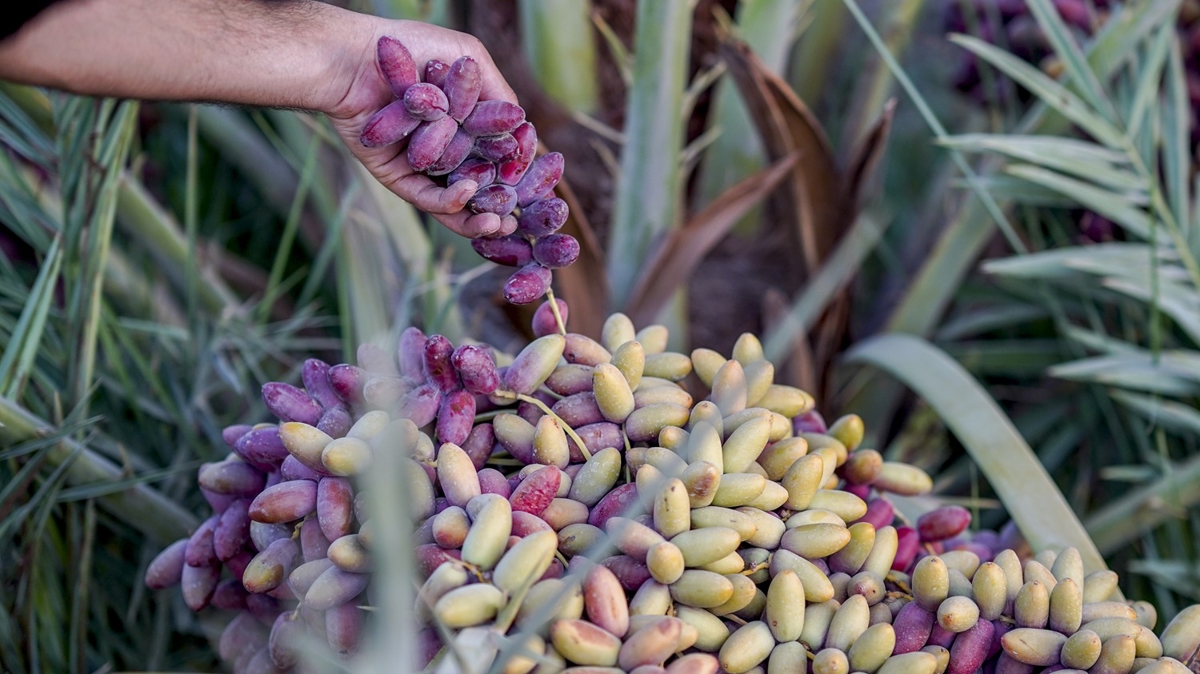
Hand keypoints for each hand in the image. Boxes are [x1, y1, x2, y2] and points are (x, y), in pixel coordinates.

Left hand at [322, 19, 518, 238]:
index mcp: (466, 125)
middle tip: (521, 217)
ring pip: (457, 202)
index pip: (499, 157)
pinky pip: (427, 199)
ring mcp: (423, 167)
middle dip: (502, 205)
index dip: (518, 174)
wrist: (355, 55)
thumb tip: (527, 128)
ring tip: (499, 223)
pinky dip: (450, 203)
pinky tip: (469, 194)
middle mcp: (447, 149)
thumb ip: (499, 93)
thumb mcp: (468, 58)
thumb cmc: (410, 47)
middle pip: (482, 186)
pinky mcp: (398, 178)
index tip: (542, 190)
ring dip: (479, 218)